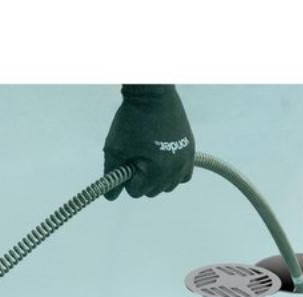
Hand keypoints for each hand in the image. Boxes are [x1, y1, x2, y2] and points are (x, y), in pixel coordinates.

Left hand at [103, 85, 194, 199]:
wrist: (152, 93)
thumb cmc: (131, 120)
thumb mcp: (115, 150)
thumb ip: (112, 177)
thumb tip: (112, 196)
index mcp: (159, 170)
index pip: (137, 192)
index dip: (127, 179)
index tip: (126, 161)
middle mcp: (177, 168)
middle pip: (153, 191)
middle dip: (141, 179)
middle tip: (135, 157)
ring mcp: (186, 158)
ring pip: (168, 186)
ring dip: (156, 178)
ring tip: (147, 157)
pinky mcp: (190, 149)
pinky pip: (183, 174)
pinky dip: (172, 173)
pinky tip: (161, 162)